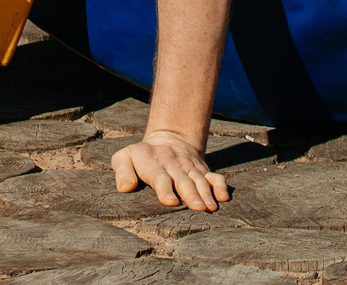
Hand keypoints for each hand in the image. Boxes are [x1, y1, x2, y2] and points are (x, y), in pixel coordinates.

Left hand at [113, 131, 230, 211]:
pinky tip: (224, 197)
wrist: (168, 138)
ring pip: (200, 181)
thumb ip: (122, 172)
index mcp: (155, 166)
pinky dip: (221, 186)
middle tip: (199, 208)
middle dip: (192, 195)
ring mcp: (190, 169)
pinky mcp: (202, 170)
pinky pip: (214, 177)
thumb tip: (126, 187)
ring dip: (206, 194)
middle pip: (184, 182)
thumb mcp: (124, 157)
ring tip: (211, 208)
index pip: (161, 178)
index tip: (171, 202)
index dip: (166, 190)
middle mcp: (175, 167)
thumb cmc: (142, 155)